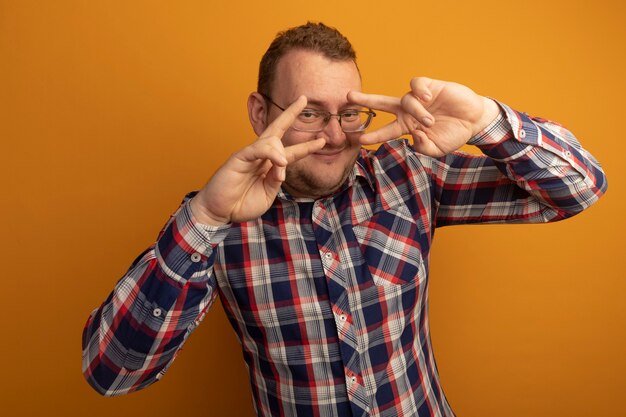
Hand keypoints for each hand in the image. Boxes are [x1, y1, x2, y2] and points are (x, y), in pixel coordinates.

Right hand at [190, 96, 325, 225]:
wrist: (219, 212)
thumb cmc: (241, 204)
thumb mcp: (267, 195)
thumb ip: (276, 180)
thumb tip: (283, 165)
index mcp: (270, 166)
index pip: (291, 151)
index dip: (307, 146)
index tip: (322, 140)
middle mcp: (261, 156)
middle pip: (278, 130)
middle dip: (291, 114)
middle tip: (304, 99)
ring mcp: (249, 155)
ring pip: (271, 140)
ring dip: (281, 152)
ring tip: (282, 165)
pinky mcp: (239, 157)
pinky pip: (258, 149)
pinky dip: (271, 153)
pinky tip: (279, 161)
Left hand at [348, 77, 500, 156]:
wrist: (474, 120)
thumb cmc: (453, 135)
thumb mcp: (437, 149)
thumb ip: (422, 147)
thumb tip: (412, 136)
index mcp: (407, 126)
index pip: (385, 131)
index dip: (373, 136)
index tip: (358, 140)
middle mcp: (408, 111)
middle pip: (381, 104)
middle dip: (365, 100)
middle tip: (348, 97)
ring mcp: (418, 98)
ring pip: (405, 100)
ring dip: (416, 112)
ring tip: (430, 121)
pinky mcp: (429, 86)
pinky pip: (416, 85)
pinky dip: (419, 92)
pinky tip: (428, 98)